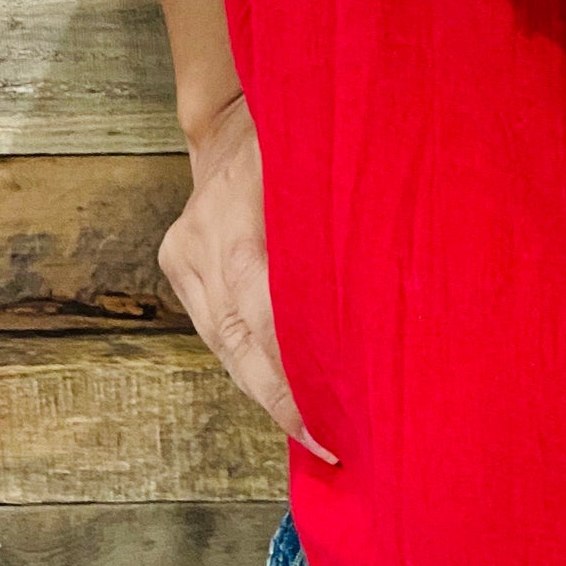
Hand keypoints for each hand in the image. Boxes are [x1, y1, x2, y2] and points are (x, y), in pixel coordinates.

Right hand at [159, 92, 336, 462]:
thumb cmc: (299, 136)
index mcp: (239, 224)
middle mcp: (200, 247)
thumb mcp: (327, 171)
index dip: (294, 379)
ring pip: (224, 346)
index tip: (329, 424)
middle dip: (281, 404)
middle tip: (328, 448)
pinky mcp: (180, 264)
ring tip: (314, 433)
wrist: (233, 116)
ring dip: (266, 390)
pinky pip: (218, 329)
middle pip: (237, 347)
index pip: (263, 321)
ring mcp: (184, 257)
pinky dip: (252, 362)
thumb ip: (345, 234)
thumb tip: (386, 308)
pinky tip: (286, 392)